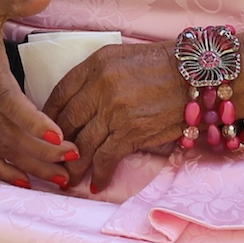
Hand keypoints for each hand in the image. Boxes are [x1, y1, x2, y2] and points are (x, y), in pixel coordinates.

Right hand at [0, 0, 78, 187]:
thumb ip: (20, 0)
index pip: (8, 101)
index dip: (33, 121)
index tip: (60, 136)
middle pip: (7, 132)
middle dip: (42, 151)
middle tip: (75, 158)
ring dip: (29, 165)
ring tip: (60, 177)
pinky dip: (1, 170)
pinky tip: (25, 181)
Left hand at [44, 40, 188, 192]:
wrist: (196, 74)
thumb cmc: (162, 65)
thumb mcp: (122, 58)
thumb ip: (98, 77)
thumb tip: (80, 103)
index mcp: (96, 63)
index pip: (60, 92)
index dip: (49, 117)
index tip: (46, 132)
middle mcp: (100, 85)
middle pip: (67, 121)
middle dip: (57, 145)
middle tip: (53, 161)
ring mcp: (114, 109)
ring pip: (82, 144)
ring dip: (74, 166)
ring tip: (70, 179)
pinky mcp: (130, 131)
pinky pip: (105, 158)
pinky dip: (98, 174)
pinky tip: (96, 184)